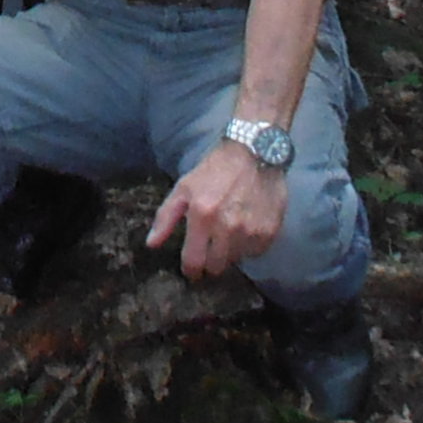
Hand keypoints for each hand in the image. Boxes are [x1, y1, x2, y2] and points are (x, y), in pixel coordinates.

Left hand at [147, 138, 288, 280]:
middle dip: (210, 261)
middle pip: (216, 267)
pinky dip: (249, 246)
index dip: (191, 271)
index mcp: (202, 216)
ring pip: (236, 260)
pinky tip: (246, 228)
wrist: (254, 151)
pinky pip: (256, 252)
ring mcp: (251, 230)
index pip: (194, 262)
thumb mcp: (184, 187)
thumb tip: (151, 244)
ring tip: (229, 233)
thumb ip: (166, 217)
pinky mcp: (270, 231)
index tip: (192, 270)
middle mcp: (228, 227)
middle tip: (211, 248)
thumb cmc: (214, 170)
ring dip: (230, 252)